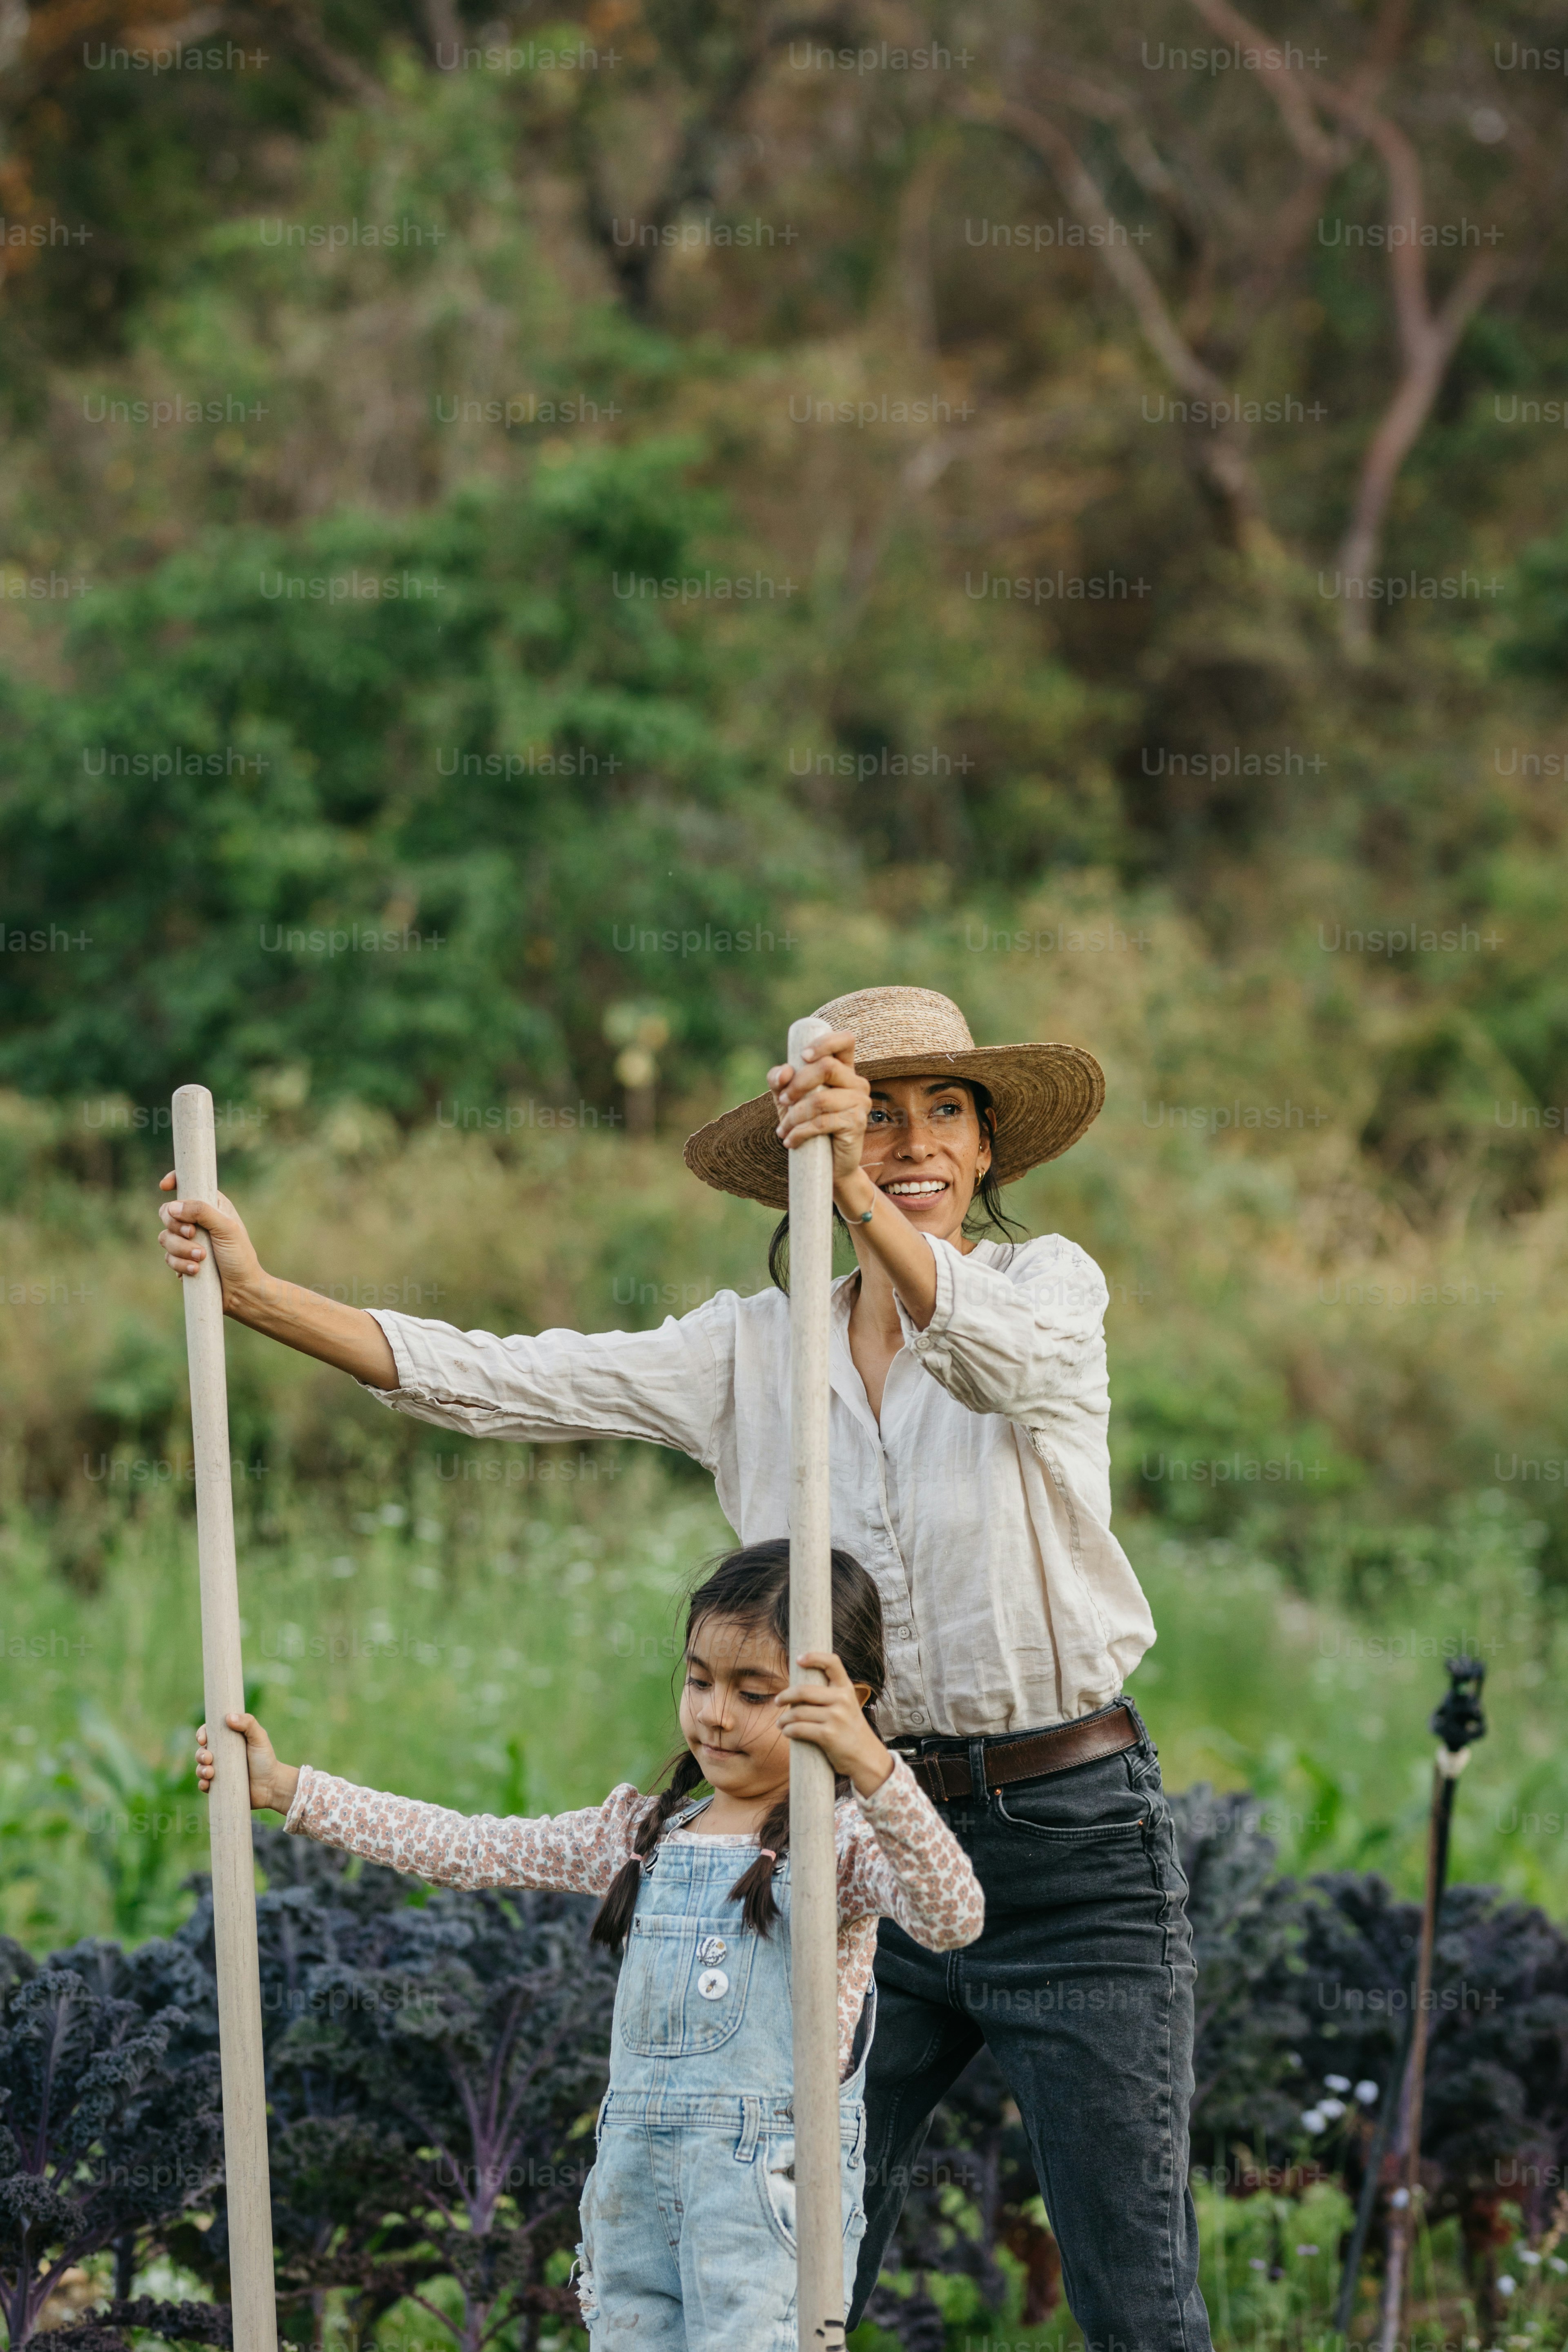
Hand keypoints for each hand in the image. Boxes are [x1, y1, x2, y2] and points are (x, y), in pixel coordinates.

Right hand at [159, 1176, 263, 1310]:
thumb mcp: (226, 1229)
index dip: (174, 1181)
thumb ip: (202, 1212)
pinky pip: (168, 1258)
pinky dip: (179, 1264)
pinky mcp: (181, 1260)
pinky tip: (196, 1271)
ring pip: (164, 1237)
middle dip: (176, 1225)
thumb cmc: (240, 1257)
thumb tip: (172, 1207)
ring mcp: (187, 1241)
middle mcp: (197, 1221)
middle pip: (167, 1212)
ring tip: (200, 1259)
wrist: (241, 1291)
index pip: (188, 1186)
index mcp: (211, 1206)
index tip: (164, 1186)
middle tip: (192, 1234)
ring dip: (180, 1249)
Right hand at [196, 1711, 299, 1814]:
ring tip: (210, 1772)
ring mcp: (218, 1771)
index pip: (209, 1734)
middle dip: (200, 1754)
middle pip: (201, 1751)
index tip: (203, 1739)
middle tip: (208, 1758)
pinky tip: (207, 1784)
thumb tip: (228, 1717)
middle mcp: (220, 1755)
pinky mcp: (218, 1787)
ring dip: (200, 1770)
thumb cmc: (265, 1759)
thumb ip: (248, 1723)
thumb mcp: (259, 1738)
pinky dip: (202, 1784)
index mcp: (227, 1740)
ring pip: (201, 1769)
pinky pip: (204, 1785)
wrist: (271, 1785)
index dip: (202, 1734)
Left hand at [767, 1030, 869, 1188]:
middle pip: (826, 1067)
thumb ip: (781, 1080)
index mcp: (844, 1070)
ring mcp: (860, 1103)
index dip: (824, 1042)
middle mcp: (857, 1083)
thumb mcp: (789, 1099)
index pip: (845, 1040)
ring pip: (820, 1099)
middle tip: (783, 1101)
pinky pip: (823, 1122)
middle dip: (797, 1084)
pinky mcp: (857, 1124)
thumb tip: (784, 1072)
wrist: (827, 1166)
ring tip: (784, 1129)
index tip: (803, 1056)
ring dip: (794, 1116)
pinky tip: (790, 1141)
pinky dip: (800, 1132)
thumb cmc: (808, 1127)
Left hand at [775, 1652, 892, 1796]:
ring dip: (784, 1718)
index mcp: (846, 1688)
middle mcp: (843, 1699)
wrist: (866, 1758)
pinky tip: (787, 1732)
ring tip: (781, 1723)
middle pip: (804, 1690)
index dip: (814, 1657)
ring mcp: (836, 1717)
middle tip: (777, 1701)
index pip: (832, 1662)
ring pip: (798, 1711)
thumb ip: (830, 1695)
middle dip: (785, 1695)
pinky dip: (788, 1730)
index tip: (798, 1659)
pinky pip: (799, 1729)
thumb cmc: (850, 1731)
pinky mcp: (829, 1735)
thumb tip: (797, 1690)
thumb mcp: (847, 1706)